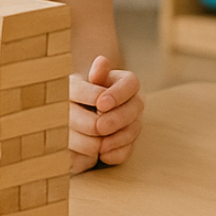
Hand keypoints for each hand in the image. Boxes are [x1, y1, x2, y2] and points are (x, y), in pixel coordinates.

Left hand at [68, 56, 143, 172]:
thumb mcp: (86, 82)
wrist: (80, 111)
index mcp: (126, 82)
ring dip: (117, 138)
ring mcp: (133, 123)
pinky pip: (128, 149)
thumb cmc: (83, 93)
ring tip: (99, 144)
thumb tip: (101, 61)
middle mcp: (134, 102)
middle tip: (98, 126)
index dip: (118, 94)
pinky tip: (103, 155)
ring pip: (133, 130)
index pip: (131, 84)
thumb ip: (96, 75)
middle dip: (116, 119)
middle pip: (135, 109)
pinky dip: (116, 153)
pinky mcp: (128, 142)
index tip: (101, 103)